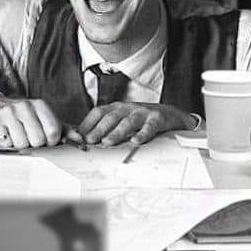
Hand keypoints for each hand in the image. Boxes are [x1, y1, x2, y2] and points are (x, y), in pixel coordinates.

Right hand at [0, 95, 62, 148]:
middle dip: (34, 145)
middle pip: (38, 140)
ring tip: (17, 135)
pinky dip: (7, 144)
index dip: (51, 141)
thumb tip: (81, 140)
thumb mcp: (43, 120)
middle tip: (29, 138)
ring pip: (22, 143)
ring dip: (20, 145)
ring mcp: (9, 113)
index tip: (45, 140)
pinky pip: (7, 143)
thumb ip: (63, 130)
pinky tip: (7, 135)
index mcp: (40, 105)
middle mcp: (25, 106)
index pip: (53, 130)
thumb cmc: (23, 117)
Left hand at [78, 102, 196, 146]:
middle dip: (99, 128)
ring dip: (117, 132)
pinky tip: (136, 141)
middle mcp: (128, 108)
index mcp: (117, 108)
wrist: (171, 115)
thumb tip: (86, 140)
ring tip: (108, 142)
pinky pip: (149, 126)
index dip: (88, 123)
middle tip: (90, 140)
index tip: (78, 136)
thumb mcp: (123, 121)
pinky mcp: (158, 119)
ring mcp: (143, 113)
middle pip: (111, 117)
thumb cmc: (142, 120)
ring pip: (128, 121)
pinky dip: (142, 134)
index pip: (99, 112)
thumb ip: (107, 128)